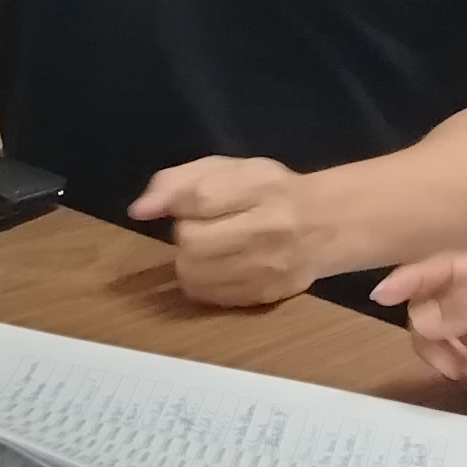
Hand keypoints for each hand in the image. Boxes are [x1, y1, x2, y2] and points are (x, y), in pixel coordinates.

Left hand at [131, 157, 343, 306]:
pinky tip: (221, 267)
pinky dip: (203, 282)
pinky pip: (207, 296)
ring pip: (194, 274)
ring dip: (191, 261)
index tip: (180, 206)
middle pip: (192, 241)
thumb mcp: (228, 169)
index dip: (177, 203)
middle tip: (204, 228)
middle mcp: (269, 230)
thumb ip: (178, 181)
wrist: (326, 226)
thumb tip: (139, 210)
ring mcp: (268, 269)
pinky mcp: (264, 296)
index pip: (200, 198)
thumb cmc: (271, 191)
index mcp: (262, 187)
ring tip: (212, 249)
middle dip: (186, 234)